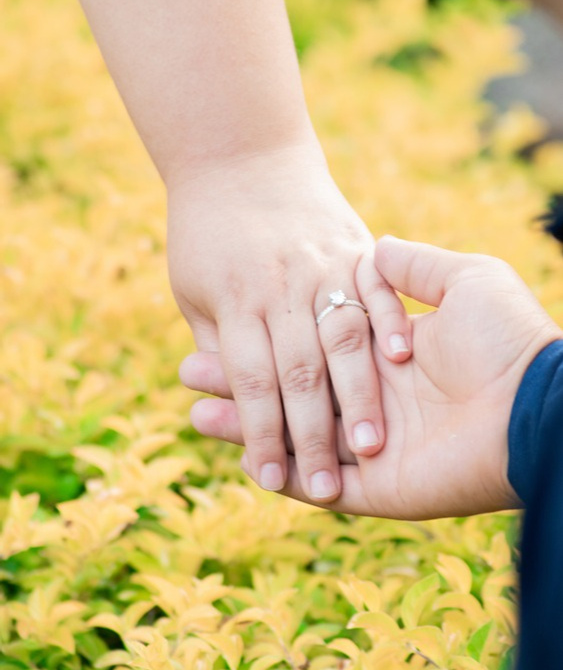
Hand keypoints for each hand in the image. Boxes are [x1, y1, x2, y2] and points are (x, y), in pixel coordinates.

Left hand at [169, 142, 410, 502]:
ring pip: (342, 337)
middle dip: (311, 433)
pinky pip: (376, 286)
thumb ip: (218, 344)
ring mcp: (321, 262)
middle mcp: (281, 285)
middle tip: (324, 487)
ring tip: (369, 447)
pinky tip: (404, 358)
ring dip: (357, 394)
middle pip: (299, 370)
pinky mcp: (353, 244)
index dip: (260, 433)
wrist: (239, 156)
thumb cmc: (207, 232)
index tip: (271, 481)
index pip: (251, 380)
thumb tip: (229, 406)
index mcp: (236, 301)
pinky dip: (390, 319)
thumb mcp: (194, 289)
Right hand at [181, 236, 562, 518]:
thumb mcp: (462, 280)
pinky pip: (318, 485)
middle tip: (189, 372)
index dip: (266, 338)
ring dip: (243, 427)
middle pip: (290, 393)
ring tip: (193, 412)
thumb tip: (377, 244)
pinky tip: (236, 452)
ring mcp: (373, 448)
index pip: (308, 348)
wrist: (541, 400)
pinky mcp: (379, 489)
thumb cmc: (506, 336)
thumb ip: (412, 268)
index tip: (222, 326)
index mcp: (385, 355)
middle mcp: (373, 400)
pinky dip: (278, 469)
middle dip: (238, 384)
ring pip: (293, 437)